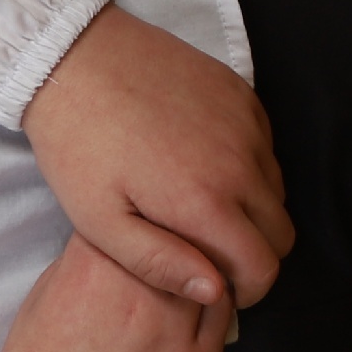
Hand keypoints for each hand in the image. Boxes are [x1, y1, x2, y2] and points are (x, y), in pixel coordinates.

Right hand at [0, 236, 231, 351]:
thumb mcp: (45, 297)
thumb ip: (87, 260)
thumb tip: (123, 237)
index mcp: (91, 273)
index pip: (131, 214)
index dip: (133, 211)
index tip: (131, 215)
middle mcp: (139, 297)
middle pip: (177, 233)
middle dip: (172, 228)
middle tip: (166, 229)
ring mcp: (175, 332)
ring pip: (209, 267)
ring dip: (200, 257)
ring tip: (186, 259)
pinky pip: (224, 312)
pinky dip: (216, 296)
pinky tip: (200, 295)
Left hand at [20, 3, 293, 310]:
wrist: (70, 58)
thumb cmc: (77, 146)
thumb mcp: (100, 222)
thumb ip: (160, 264)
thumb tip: (216, 293)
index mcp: (206, 202)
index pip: (264, 267)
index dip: (247, 290)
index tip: (220, 290)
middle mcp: (240, 163)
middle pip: (281, 233)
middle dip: (255, 254)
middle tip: (211, 255)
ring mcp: (246, 124)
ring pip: (277, 190)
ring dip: (251, 210)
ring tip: (200, 209)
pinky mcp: (242, 94)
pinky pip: (266, 147)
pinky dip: (248, 166)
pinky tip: (200, 165)